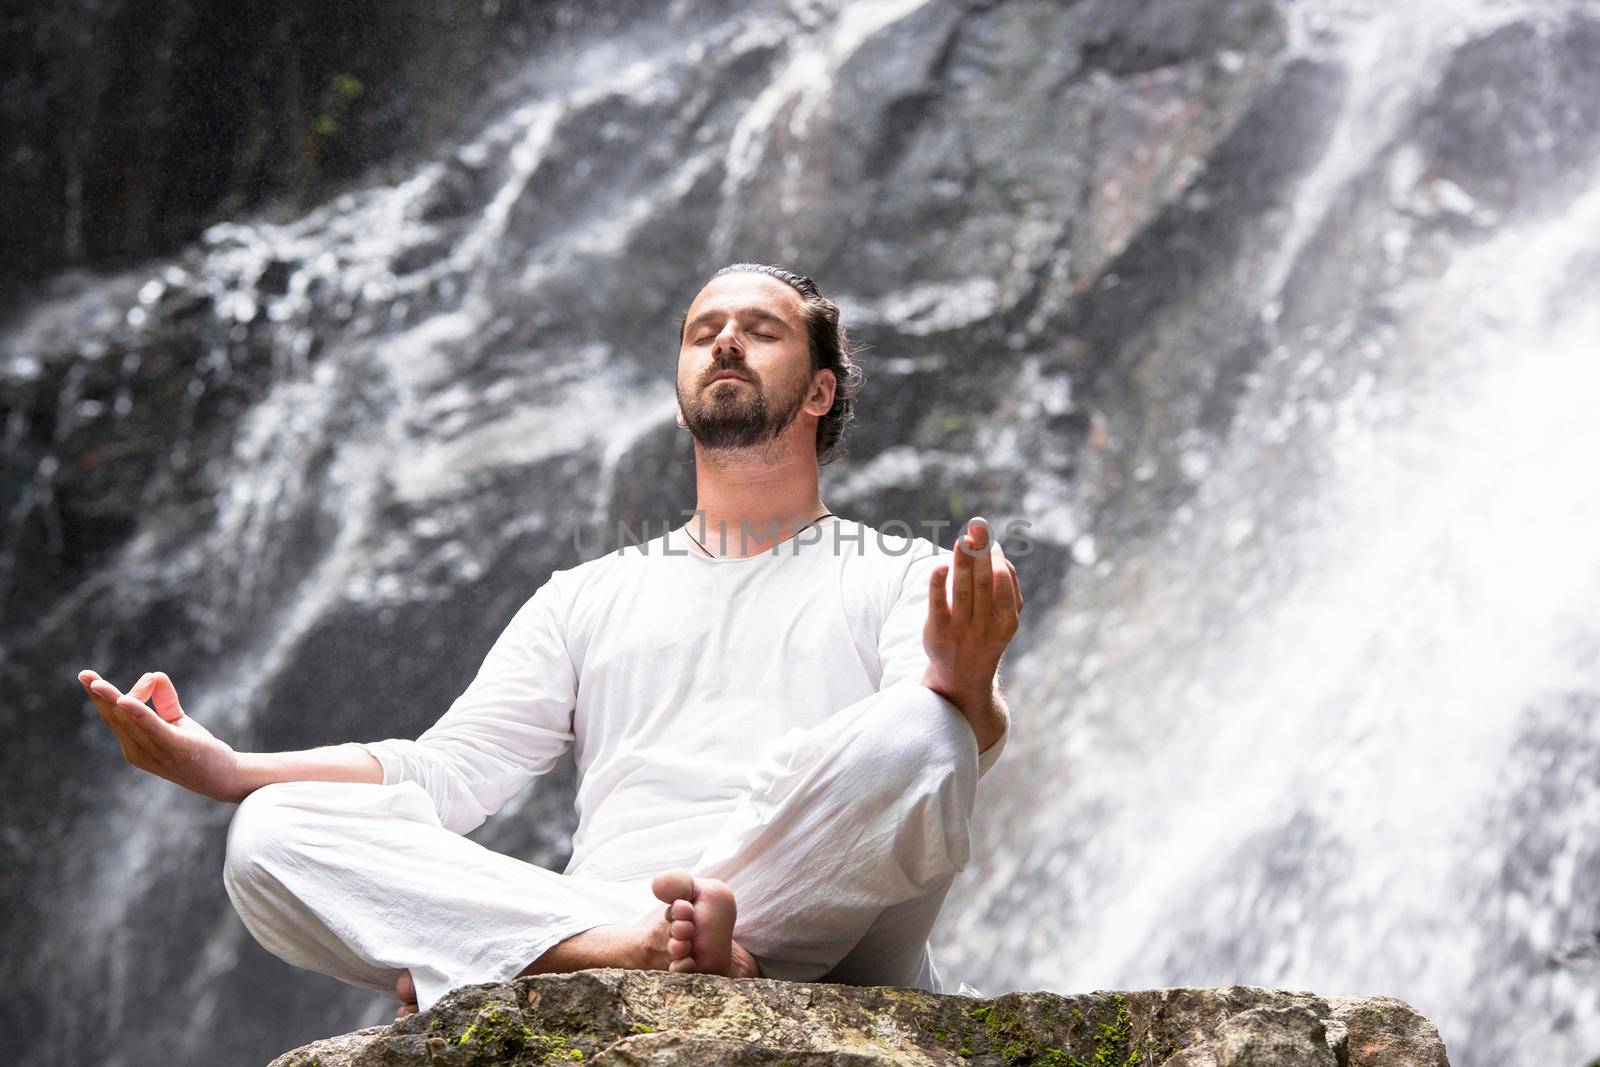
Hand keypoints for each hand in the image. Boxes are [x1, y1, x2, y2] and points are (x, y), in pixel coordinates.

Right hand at [77, 669, 243, 801]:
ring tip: (98, 683)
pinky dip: (137, 712)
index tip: (91, 677)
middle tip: (84, 675)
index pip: (114, 718)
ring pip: (127, 721)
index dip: (103, 697)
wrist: (224, 777)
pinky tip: (125, 700)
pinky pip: (152, 727)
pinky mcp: (174, 746)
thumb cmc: (197, 750)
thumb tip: (155, 674)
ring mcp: (154, 751)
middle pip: (114, 718)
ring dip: (111, 700)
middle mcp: (138, 751)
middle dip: (98, 696)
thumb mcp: (177, 721)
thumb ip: (164, 699)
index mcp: (133, 746)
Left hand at [920, 516, 1022, 709]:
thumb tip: (997, 551)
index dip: (996, 559)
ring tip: (963, 538)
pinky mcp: (937, 632)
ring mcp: (961, 630)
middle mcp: (985, 626)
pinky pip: (937, 603)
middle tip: (978, 525)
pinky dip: (939, 582)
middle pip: (982, 581)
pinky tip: (942, 564)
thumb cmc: (986, 636)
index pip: (1002, 582)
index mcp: (1007, 621)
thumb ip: (1008, 588)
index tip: (990, 540)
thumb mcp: (1005, 619)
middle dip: (981, 552)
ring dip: (962, 560)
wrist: (962, 676)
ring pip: (962, 588)